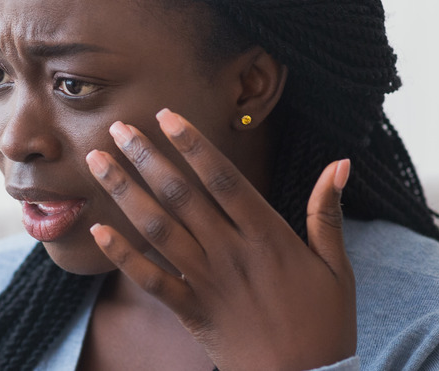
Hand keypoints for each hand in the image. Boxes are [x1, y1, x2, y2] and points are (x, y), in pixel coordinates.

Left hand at [85, 109, 355, 370]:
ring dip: (124, 192)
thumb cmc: (325, 323)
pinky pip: (150, 279)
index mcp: (267, 235)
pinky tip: (98, 229)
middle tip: (118, 128)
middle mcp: (231, 252)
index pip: (223, 178)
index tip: (166, 115)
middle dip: (145, 157)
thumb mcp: (337, 266)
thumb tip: (341, 163)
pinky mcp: (190, 310)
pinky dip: (122, 256)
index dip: (192, 144)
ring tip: (97, 162)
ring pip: (158, 229)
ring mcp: (206, 281)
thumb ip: (327, 212)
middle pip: (180, 195)